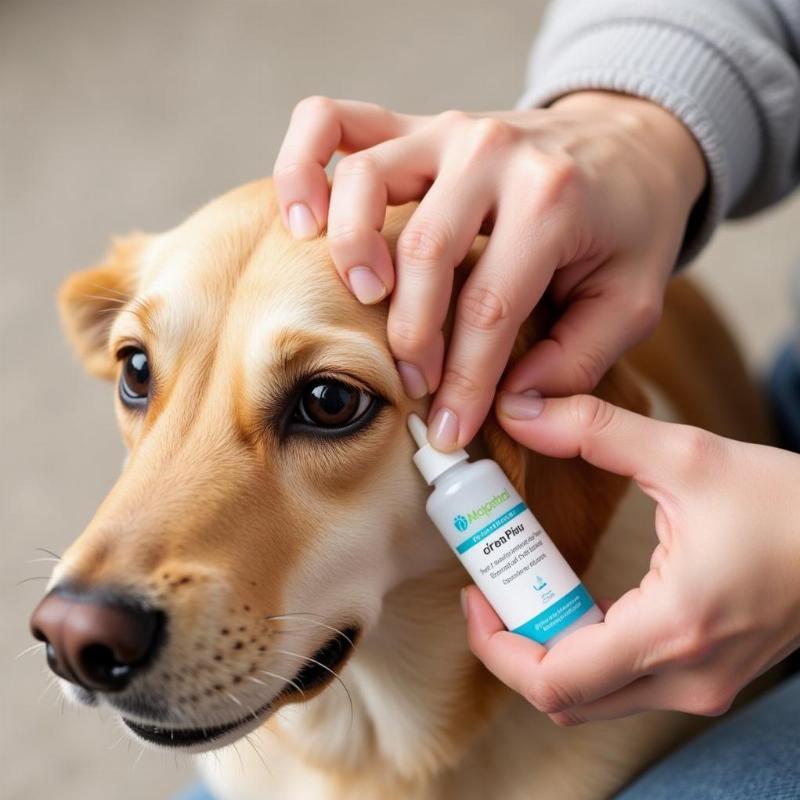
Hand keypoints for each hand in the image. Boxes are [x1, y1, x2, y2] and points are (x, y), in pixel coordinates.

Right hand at [273, 93, 705, 449]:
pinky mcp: (413, 124)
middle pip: (424, 252)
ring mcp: (445, 130)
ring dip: (348, 248)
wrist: (627, 143)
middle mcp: (492, 153)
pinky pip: (331, 123)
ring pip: (363, 181)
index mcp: (553, 198)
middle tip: (417, 385)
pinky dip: (301, 165)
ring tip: (362, 298)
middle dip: (412, 336)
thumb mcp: (630, 301)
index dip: (465, 382)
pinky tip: (304, 219)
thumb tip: (510, 408)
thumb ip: (576, 360)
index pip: (489, 309)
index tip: (449, 430)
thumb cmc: (627, 225)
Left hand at [464, 392, 799, 723]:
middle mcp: (684, 676)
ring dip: (546, 648)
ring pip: (591, 698)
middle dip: (513, 645)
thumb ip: (595, 431)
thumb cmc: (787, 505)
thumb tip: (521, 411)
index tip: (474, 595)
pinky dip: (582, 651)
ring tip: (528, 589)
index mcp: (672, 630)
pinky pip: (622, 685)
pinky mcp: (705, 677)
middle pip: (564, 697)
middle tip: (494, 587)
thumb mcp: (687, 455)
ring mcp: (699, 686)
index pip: (554, 679)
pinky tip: (573, 600)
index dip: (496, 646)